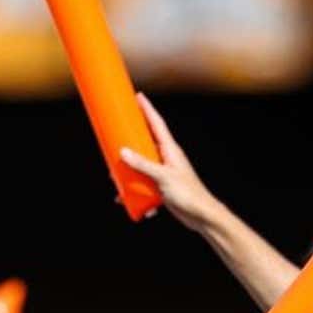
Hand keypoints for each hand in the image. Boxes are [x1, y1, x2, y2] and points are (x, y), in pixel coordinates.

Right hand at [121, 93, 223, 231]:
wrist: (200, 216)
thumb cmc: (188, 193)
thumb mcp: (163, 176)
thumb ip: (143, 164)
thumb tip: (122, 152)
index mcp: (170, 149)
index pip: (156, 123)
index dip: (147, 109)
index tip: (138, 96)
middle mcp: (166, 157)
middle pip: (143, 143)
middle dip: (128, 141)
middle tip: (112, 138)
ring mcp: (163, 172)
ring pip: (139, 165)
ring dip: (127, 170)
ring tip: (114, 176)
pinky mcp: (161, 186)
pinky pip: (142, 184)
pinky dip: (133, 190)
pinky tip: (125, 199)